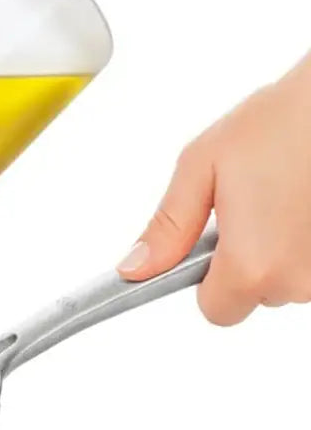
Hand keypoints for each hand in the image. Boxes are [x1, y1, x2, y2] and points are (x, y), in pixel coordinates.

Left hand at [118, 54, 310, 324]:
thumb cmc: (287, 119)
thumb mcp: (203, 166)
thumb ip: (168, 226)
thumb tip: (136, 267)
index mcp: (253, 265)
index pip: (216, 310)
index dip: (207, 280)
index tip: (211, 245)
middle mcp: (300, 280)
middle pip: (257, 294)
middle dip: (250, 258)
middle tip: (253, 201)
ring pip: (292, 278)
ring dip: (285, 248)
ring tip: (288, 191)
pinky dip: (308, 237)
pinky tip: (306, 197)